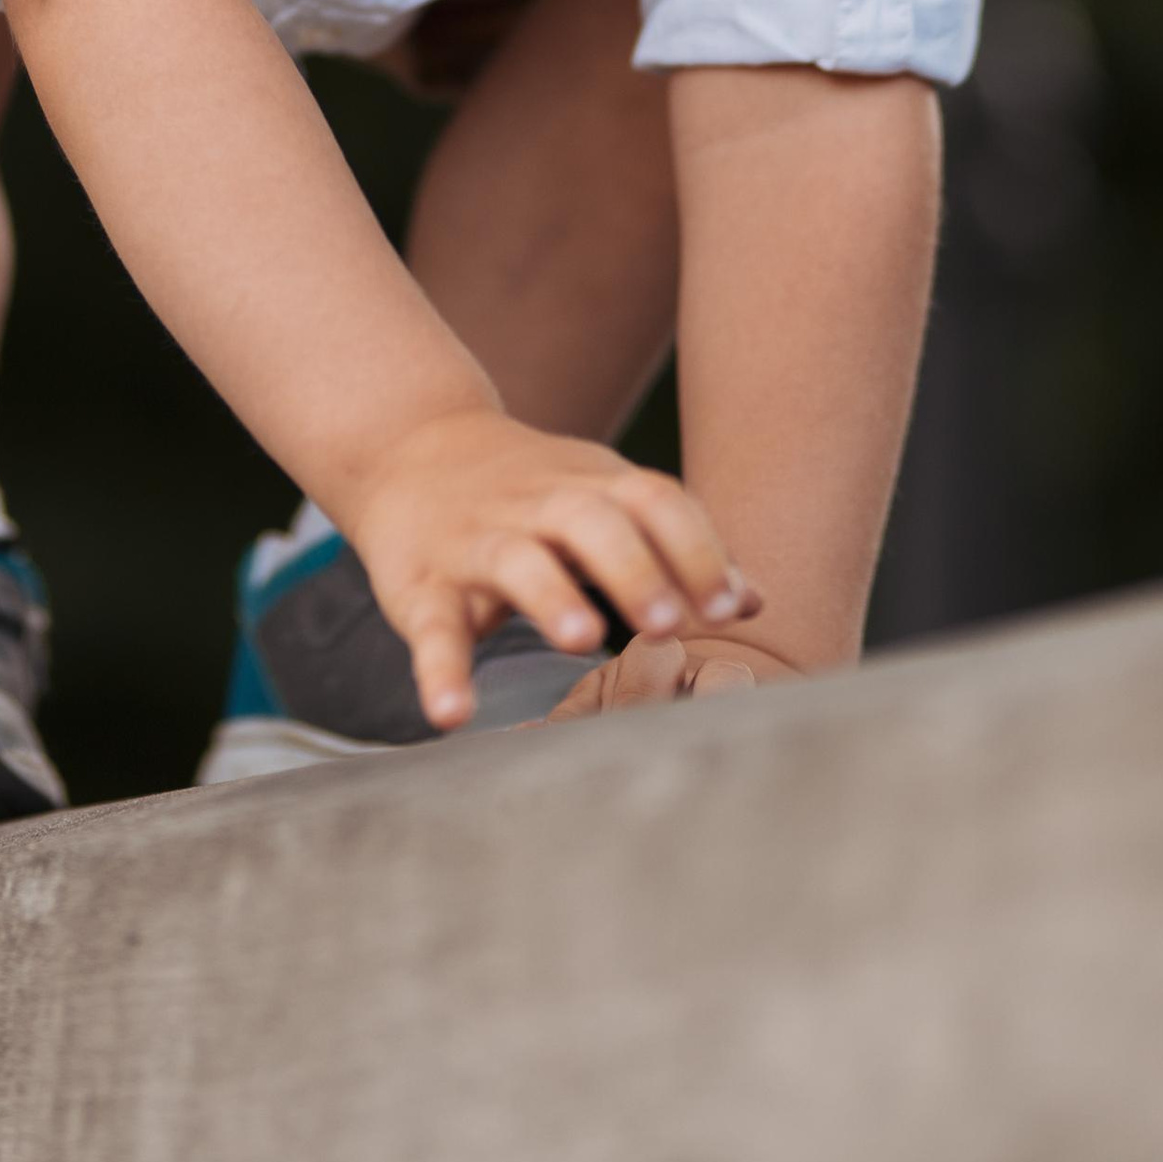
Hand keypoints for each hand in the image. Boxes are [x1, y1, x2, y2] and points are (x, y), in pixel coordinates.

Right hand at [344, 409, 758, 736]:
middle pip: (590, 518)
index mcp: (587, 483)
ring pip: (515, 558)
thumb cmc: (530, 491)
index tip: (732, 606)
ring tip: (584, 639)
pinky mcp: (421, 583)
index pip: (652, 498)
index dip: (696, 547)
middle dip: (634, 568)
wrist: (409, 446)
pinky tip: (453, 715)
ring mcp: (475, 540)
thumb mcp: (601, 498)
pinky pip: (432, 626)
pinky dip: (440, 670)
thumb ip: (672, 544)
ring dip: (552, 596)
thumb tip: (753, 598)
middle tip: (670, 624)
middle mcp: (534, 504)